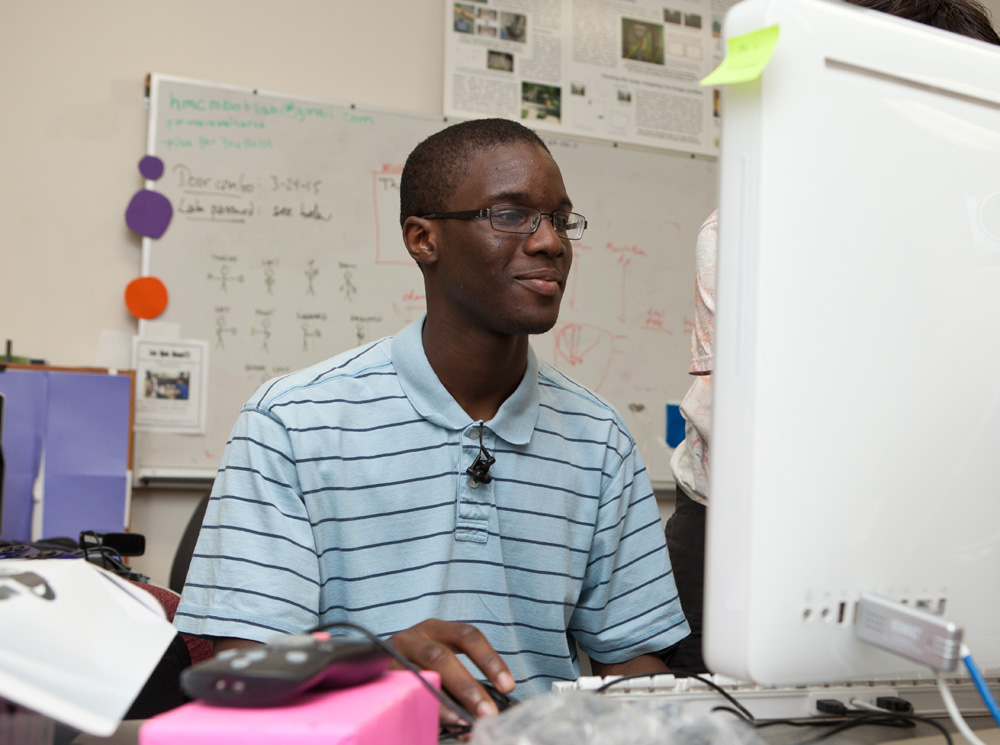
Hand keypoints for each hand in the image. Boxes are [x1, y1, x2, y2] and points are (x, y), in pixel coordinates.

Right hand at [388, 619, 514, 723]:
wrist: (370, 665)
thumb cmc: (416, 665)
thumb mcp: (440, 660)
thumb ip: (461, 678)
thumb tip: (489, 708)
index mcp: (435, 629)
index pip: (468, 635)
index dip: (490, 659)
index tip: (509, 686)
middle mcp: (412, 637)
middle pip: (441, 657)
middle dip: (467, 686)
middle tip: (487, 712)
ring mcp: (391, 656)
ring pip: (419, 676)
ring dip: (444, 702)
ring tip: (463, 722)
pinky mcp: (378, 676)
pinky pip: (402, 692)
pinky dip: (422, 708)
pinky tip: (435, 722)